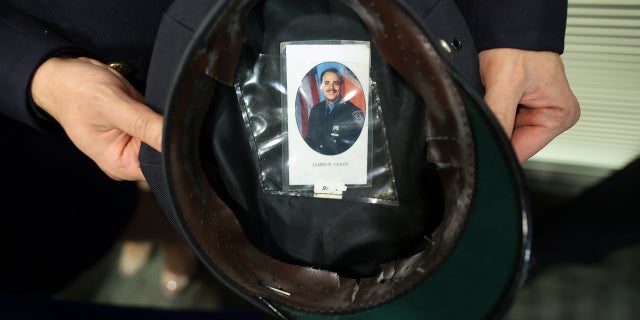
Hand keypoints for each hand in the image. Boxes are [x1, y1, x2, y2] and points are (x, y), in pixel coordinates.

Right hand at [31, 56, 162, 180]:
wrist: (64, 75)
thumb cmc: (77, 91)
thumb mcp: (110, 105)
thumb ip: (143, 124)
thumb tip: (174, 141)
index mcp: (120, 164)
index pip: (161, 167)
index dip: (173, 150)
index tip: (175, 130)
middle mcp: (129, 157)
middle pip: (166, 152)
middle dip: (168, 133)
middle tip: (157, 111)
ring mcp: (136, 142)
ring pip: (166, 136)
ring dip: (166, 120)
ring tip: (148, 104)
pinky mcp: (141, 126)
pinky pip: (161, 123)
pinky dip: (161, 112)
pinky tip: (151, 102)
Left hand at [478, 48, 579, 162]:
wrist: (506, 26)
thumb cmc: (516, 44)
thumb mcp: (506, 82)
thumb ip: (499, 118)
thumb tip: (492, 146)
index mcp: (560, 115)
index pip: (522, 151)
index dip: (499, 150)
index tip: (482, 146)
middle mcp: (550, 116)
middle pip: (512, 142)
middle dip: (495, 131)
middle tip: (487, 108)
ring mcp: (533, 111)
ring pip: (502, 132)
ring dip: (492, 120)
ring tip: (490, 98)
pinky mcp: (518, 106)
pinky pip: (498, 120)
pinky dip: (490, 113)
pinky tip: (489, 98)